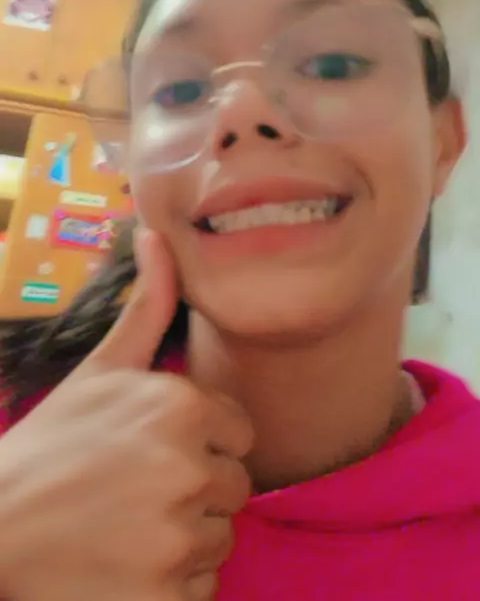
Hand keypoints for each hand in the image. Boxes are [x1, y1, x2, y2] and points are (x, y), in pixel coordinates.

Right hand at [0, 230, 252, 600]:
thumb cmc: (54, 442)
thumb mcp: (102, 368)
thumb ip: (146, 303)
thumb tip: (157, 232)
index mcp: (182, 406)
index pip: (240, 433)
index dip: (204, 443)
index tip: (156, 450)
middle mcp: (188, 468)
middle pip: (235, 487)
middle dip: (198, 489)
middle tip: (137, 490)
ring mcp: (177, 538)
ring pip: (221, 539)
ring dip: (187, 539)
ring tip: (130, 526)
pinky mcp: (166, 598)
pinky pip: (204, 589)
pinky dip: (175, 584)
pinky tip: (130, 565)